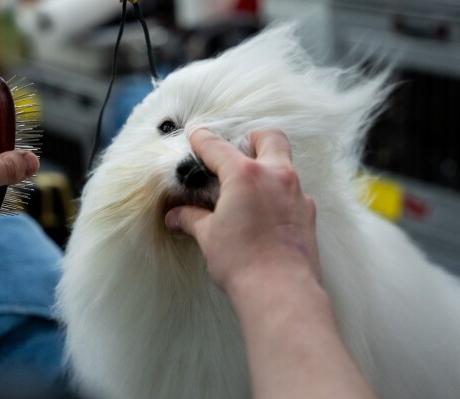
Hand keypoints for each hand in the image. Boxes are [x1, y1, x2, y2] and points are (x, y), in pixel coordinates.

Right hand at [165, 130, 375, 398]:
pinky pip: (294, 191)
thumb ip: (192, 219)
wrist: (281, 292)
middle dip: (252, 138)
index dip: (203, 139)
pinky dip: (279, 193)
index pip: (218, 147)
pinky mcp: (308, 214)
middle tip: (237, 150)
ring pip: (285, 163)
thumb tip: (176, 217)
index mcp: (245, 175)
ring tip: (249, 187)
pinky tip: (266, 213)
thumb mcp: (209, 237)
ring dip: (268, 166)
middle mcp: (275, 176)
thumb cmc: (243, 263)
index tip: (196, 134)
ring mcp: (297, 193)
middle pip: (269, 137)